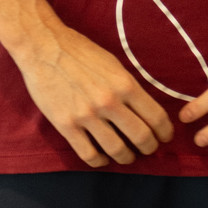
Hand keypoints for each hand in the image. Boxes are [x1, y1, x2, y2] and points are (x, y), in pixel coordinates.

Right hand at [12, 23, 173, 168]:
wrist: (43, 47)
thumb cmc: (79, 51)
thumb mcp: (113, 63)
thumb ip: (128, 86)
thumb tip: (144, 108)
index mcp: (125, 84)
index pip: (156, 117)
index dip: (164, 132)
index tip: (164, 137)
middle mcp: (109, 101)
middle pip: (141, 137)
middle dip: (149, 147)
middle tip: (148, 149)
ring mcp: (87, 115)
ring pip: (117, 149)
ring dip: (126, 157)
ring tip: (126, 156)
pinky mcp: (66, 124)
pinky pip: (88, 154)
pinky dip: (100, 161)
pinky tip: (102, 157)